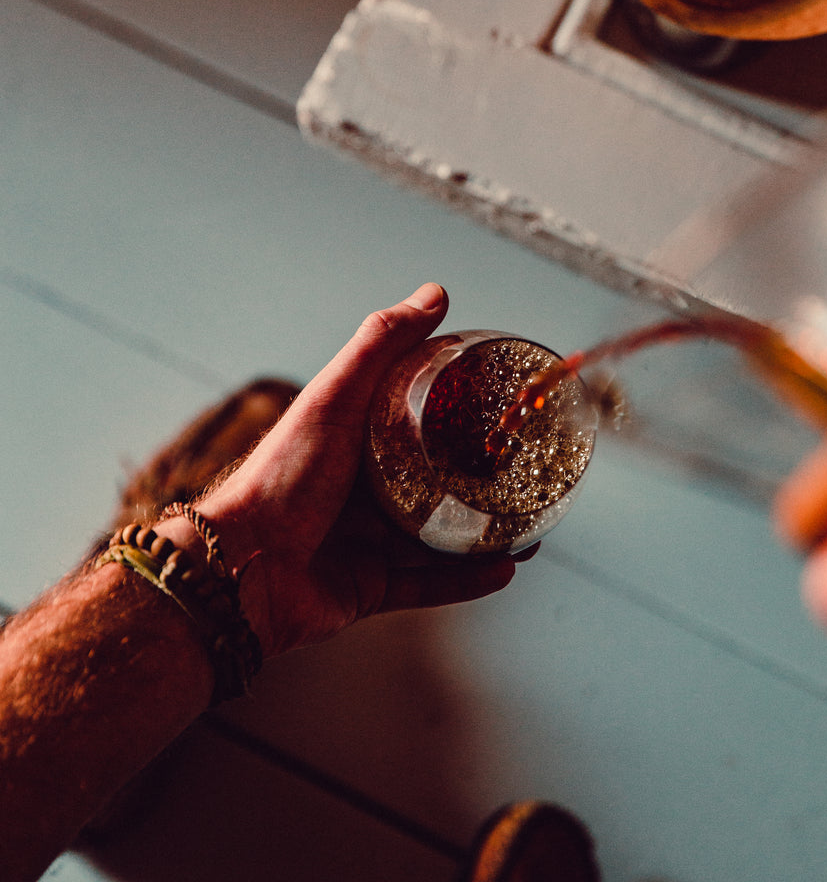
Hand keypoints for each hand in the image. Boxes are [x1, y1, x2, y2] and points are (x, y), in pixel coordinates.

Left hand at [166, 284, 518, 658]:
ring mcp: (364, 542)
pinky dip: (467, 580)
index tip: (501, 409)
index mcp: (352, 442)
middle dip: (481, 481)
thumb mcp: (334, 398)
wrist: (239, 570)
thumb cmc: (281, 476)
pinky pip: (428, 584)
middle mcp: (359, 490)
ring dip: (484, 534)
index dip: (458, 415)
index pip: (415, 421)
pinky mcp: (369, 588)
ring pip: (438, 538)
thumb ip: (380, 346)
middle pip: (434, 482)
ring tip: (532, 525)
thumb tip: (435, 293)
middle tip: (525, 472)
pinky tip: (505, 568)